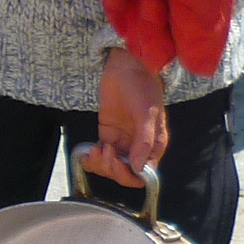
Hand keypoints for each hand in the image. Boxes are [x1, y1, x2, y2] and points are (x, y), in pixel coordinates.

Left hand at [88, 47, 167, 188]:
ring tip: (95, 150)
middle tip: (104, 152)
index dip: (130, 175)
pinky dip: (92, 159)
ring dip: (100, 165)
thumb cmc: (142, 87)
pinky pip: (99, 156)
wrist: (125, 67)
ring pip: (110, 167)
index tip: (117, 163)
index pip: (144, 174)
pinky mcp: (107, 135)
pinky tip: (88, 152)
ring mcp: (122, 142)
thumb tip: (139, 167)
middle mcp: (139, 147)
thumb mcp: (146, 113)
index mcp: (154, 145)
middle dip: (112, 169)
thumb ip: (144, 140)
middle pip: (125, 174)